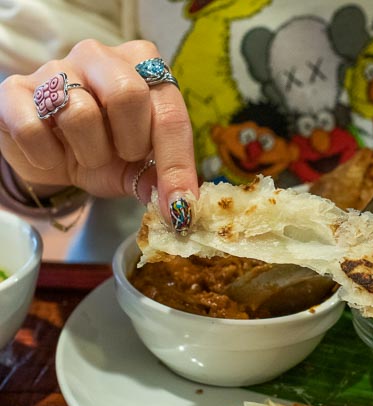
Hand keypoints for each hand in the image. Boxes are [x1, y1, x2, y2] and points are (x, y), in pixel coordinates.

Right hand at [0, 39, 197, 228]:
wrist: (53, 156)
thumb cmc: (107, 152)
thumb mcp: (140, 166)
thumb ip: (160, 178)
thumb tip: (180, 204)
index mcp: (144, 66)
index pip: (169, 112)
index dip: (177, 163)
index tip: (179, 203)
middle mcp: (100, 56)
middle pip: (127, 94)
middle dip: (130, 142)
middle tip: (123, 156)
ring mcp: (55, 68)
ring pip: (79, 113)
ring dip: (90, 153)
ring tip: (88, 155)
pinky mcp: (15, 90)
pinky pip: (32, 127)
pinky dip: (47, 155)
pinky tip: (53, 155)